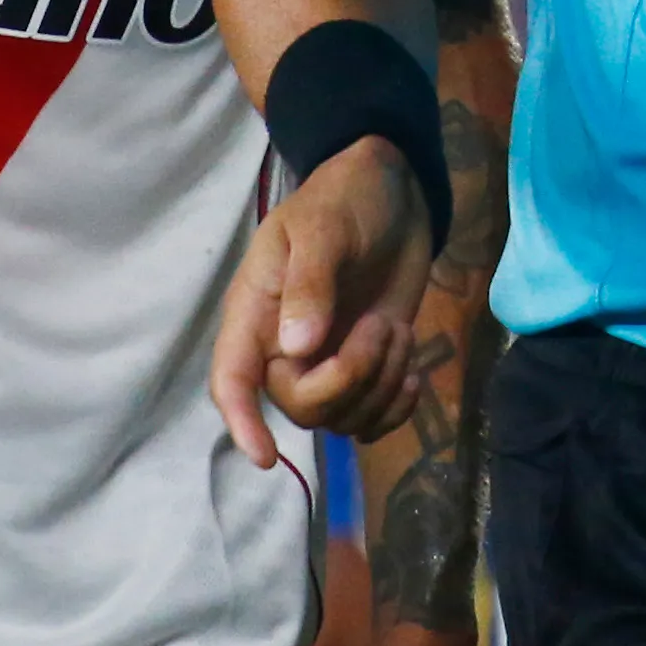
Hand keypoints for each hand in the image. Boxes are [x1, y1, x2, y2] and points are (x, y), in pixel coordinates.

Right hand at [211, 137, 434, 468]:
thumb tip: (298, 348)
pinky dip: (396, 409)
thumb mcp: (324, 227)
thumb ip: (309, 284)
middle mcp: (284, 348)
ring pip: (341, 418)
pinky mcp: (367, 365)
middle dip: (349, 379)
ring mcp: (327, 360)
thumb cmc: (346, 196)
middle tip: (382, 328)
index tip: (267, 457)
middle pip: (301, 407)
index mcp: (257, 313)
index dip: (242, 424)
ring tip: (398, 333)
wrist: (392, 189)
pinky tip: (414, 374)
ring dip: (380, 386)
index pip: (232, 381)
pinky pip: (371, 418)